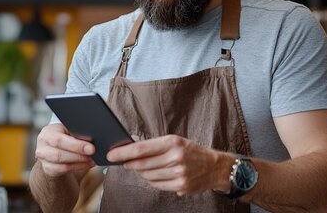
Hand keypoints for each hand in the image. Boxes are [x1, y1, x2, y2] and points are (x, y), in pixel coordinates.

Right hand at [34, 123, 95, 176]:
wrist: (54, 151)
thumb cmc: (65, 138)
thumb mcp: (68, 132)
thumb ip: (77, 133)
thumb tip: (91, 139)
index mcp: (48, 132)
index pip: (59, 140)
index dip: (76, 145)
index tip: (91, 147)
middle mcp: (43, 145)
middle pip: (59, 154)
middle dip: (78, 154)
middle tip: (93, 153)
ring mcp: (44, 159)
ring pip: (61, 163)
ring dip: (80, 161)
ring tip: (92, 159)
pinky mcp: (48, 169)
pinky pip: (64, 169)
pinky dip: (78, 167)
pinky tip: (87, 164)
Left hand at [106, 135, 231, 195]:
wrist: (215, 166)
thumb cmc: (190, 151)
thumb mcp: (175, 141)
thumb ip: (155, 145)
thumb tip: (131, 148)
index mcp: (172, 142)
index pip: (141, 148)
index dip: (123, 152)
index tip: (112, 154)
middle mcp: (176, 157)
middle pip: (142, 164)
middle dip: (129, 164)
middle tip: (123, 162)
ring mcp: (178, 173)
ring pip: (148, 176)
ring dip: (140, 173)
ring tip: (139, 168)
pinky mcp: (180, 185)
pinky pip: (157, 185)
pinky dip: (150, 181)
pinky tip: (151, 175)